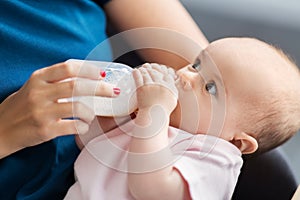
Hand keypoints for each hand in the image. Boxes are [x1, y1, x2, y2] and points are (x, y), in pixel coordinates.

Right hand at [0, 60, 115, 157]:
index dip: (89, 69)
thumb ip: (56, 80)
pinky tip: (83, 126)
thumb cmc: (22, 106)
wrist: (0, 129)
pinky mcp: (45, 130)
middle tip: (113, 91)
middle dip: (101, 88)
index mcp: (39, 78)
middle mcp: (40, 93)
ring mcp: (42, 112)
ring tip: (91, 115)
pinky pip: (74, 126)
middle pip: (77, 86)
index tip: (101, 74)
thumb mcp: (34, 86)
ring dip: (91, 112)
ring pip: (78, 107)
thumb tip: (89, 77)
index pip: (68, 67)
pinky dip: (84, 126)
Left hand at [133, 63, 177, 115]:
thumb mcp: (172, 100)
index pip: (166, 74)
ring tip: (142, 68)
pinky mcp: (142, 89)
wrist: (153, 117)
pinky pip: (138, 78)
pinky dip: (136, 73)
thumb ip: (172, 91)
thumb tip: (171, 83)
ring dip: (144, 69)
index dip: (162, 70)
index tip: (158, 69)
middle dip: (151, 68)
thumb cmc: (162, 111)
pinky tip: (135, 71)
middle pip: (156, 72)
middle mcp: (161, 85)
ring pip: (146, 73)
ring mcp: (151, 86)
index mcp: (170, 88)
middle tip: (148, 67)